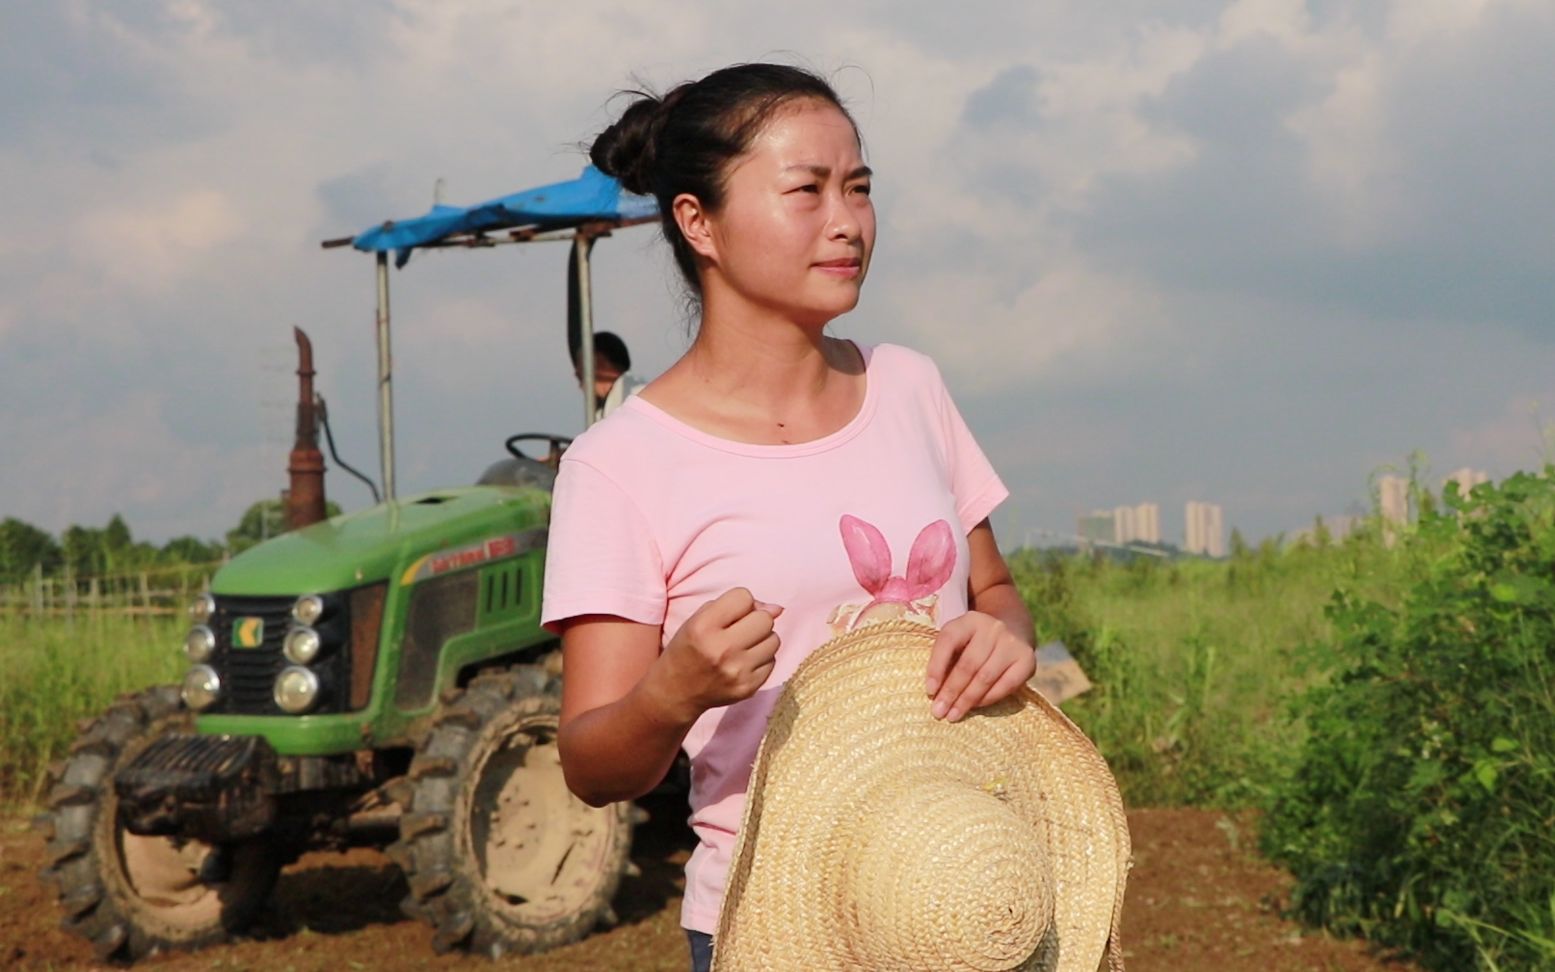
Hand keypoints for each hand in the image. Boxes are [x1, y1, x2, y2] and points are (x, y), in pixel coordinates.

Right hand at [651, 588, 782, 723]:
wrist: (675, 692)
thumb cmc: (688, 649)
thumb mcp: (699, 619)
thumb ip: (735, 606)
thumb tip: (778, 608)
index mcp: (703, 627)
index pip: (744, 597)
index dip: (739, 603)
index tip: (729, 615)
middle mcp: (721, 650)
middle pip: (765, 619)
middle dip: (755, 620)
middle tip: (740, 630)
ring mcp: (737, 671)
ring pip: (774, 640)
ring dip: (762, 639)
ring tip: (743, 646)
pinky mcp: (748, 688)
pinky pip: (772, 661)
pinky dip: (761, 658)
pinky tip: (744, 662)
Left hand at [925, 611, 1034, 721]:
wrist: (1013, 633)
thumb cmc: (975, 643)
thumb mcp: (959, 641)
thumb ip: (946, 659)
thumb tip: (935, 693)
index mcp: (970, 620)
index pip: (948, 640)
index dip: (936, 667)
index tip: (930, 691)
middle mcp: (993, 628)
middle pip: (968, 664)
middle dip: (951, 691)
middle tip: (939, 712)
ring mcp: (1012, 643)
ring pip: (985, 677)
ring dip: (967, 700)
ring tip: (954, 715)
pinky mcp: (1027, 660)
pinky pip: (1006, 685)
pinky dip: (988, 699)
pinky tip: (975, 707)